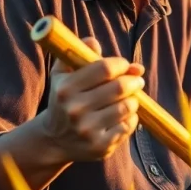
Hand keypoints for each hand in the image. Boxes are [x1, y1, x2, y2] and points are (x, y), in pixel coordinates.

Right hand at [39, 37, 144, 161]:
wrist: (54, 140)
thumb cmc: (64, 99)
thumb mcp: (63, 74)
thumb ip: (77, 53)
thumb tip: (94, 42)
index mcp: (65, 89)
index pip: (105, 68)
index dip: (121, 64)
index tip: (124, 65)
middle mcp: (75, 110)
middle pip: (120, 87)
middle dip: (134, 80)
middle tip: (137, 80)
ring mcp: (88, 131)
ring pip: (127, 106)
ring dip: (133, 99)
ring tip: (129, 98)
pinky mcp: (100, 147)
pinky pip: (128, 125)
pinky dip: (130, 118)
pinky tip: (122, 116)